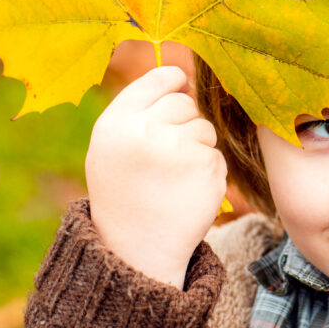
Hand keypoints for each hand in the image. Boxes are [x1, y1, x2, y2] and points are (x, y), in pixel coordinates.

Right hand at [85, 65, 226, 287]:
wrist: (136, 250)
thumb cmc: (124, 193)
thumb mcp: (112, 147)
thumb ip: (139, 111)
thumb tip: (183, 78)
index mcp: (116, 122)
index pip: (158, 77)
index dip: (174, 81)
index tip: (179, 87)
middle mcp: (144, 131)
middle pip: (185, 102)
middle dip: (184, 122)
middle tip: (167, 154)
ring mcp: (177, 149)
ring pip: (205, 128)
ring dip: (197, 147)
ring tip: (173, 177)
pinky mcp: (206, 168)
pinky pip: (216, 154)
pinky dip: (207, 171)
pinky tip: (187, 191)